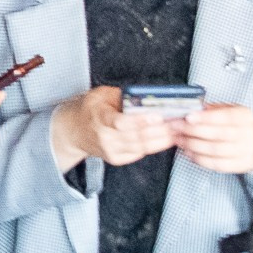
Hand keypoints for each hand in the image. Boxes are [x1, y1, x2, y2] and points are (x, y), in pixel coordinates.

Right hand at [49, 85, 179, 168]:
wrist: (74, 130)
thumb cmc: (90, 109)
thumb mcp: (101, 94)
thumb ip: (123, 96)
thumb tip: (147, 96)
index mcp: (99, 116)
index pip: (121, 122)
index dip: (141, 121)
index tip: (158, 116)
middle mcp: (103, 136)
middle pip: (137, 136)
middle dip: (161, 130)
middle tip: (178, 123)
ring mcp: (109, 149)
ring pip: (142, 147)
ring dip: (162, 140)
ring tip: (176, 131)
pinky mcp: (115, 158)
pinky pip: (140, 154)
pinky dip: (155, 147)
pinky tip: (165, 140)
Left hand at [172, 104, 252, 178]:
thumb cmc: (237, 124)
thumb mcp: (229, 110)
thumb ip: (211, 109)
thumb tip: (189, 109)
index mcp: (244, 117)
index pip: (225, 117)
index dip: (205, 118)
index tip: (187, 117)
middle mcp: (247, 134)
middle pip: (217, 134)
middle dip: (192, 131)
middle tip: (174, 127)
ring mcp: (245, 152)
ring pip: (214, 150)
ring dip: (192, 145)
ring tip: (178, 139)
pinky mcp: (240, 165)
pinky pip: (216, 164)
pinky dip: (199, 159)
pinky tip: (188, 152)